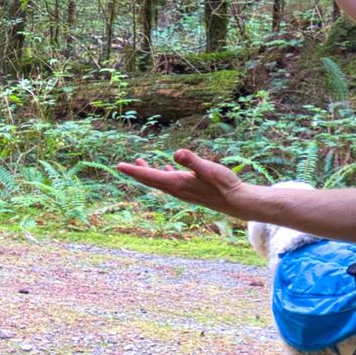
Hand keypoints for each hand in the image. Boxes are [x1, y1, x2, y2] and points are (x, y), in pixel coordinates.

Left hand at [114, 147, 257, 217]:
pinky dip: (163, 175)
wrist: (236, 201)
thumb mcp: (208, 168)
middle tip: (121, 166)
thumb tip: (176, 152)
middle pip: (151, 181)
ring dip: (148, 173)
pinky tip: (167, 169)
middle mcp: (177, 189)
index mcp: (177, 183)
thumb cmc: (224, 184)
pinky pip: (171, 182)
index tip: (119, 166)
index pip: (150, 176)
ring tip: (139, 164)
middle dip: (136, 173)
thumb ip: (192, 160)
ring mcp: (183, 191)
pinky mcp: (190, 190)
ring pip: (160, 182)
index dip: (134, 170)